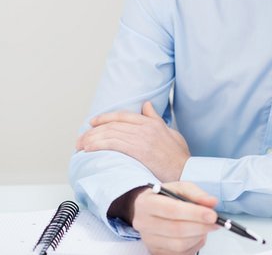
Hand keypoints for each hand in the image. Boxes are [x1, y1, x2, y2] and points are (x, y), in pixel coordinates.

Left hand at [76, 101, 190, 181]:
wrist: (185, 170)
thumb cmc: (180, 156)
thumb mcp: (171, 132)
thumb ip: (156, 119)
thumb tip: (146, 105)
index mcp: (152, 122)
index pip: (123, 116)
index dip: (105, 118)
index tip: (93, 122)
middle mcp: (145, 127)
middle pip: (113, 125)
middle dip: (93, 131)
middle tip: (81, 138)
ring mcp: (141, 138)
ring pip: (110, 133)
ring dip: (91, 139)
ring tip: (80, 145)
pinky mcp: (137, 150)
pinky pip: (112, 144)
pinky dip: (97, 145)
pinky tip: (88, 149)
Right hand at [132, 181, 218, 254]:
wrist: (147, 209)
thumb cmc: (165, 197)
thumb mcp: (180, 188)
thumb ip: (196, 194)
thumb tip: (212, 203)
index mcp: (148, 203)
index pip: (172, 210)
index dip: (195, 214)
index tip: (212, 215)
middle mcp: (144, 223)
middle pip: (176, 230)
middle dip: (201, 227)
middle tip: (215, 222)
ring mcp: (149, 240)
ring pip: (179, 245)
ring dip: (198, 236)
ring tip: (205, 227)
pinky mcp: (155, 251)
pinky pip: (179, 254)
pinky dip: (194, 245)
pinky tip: (197, 235)